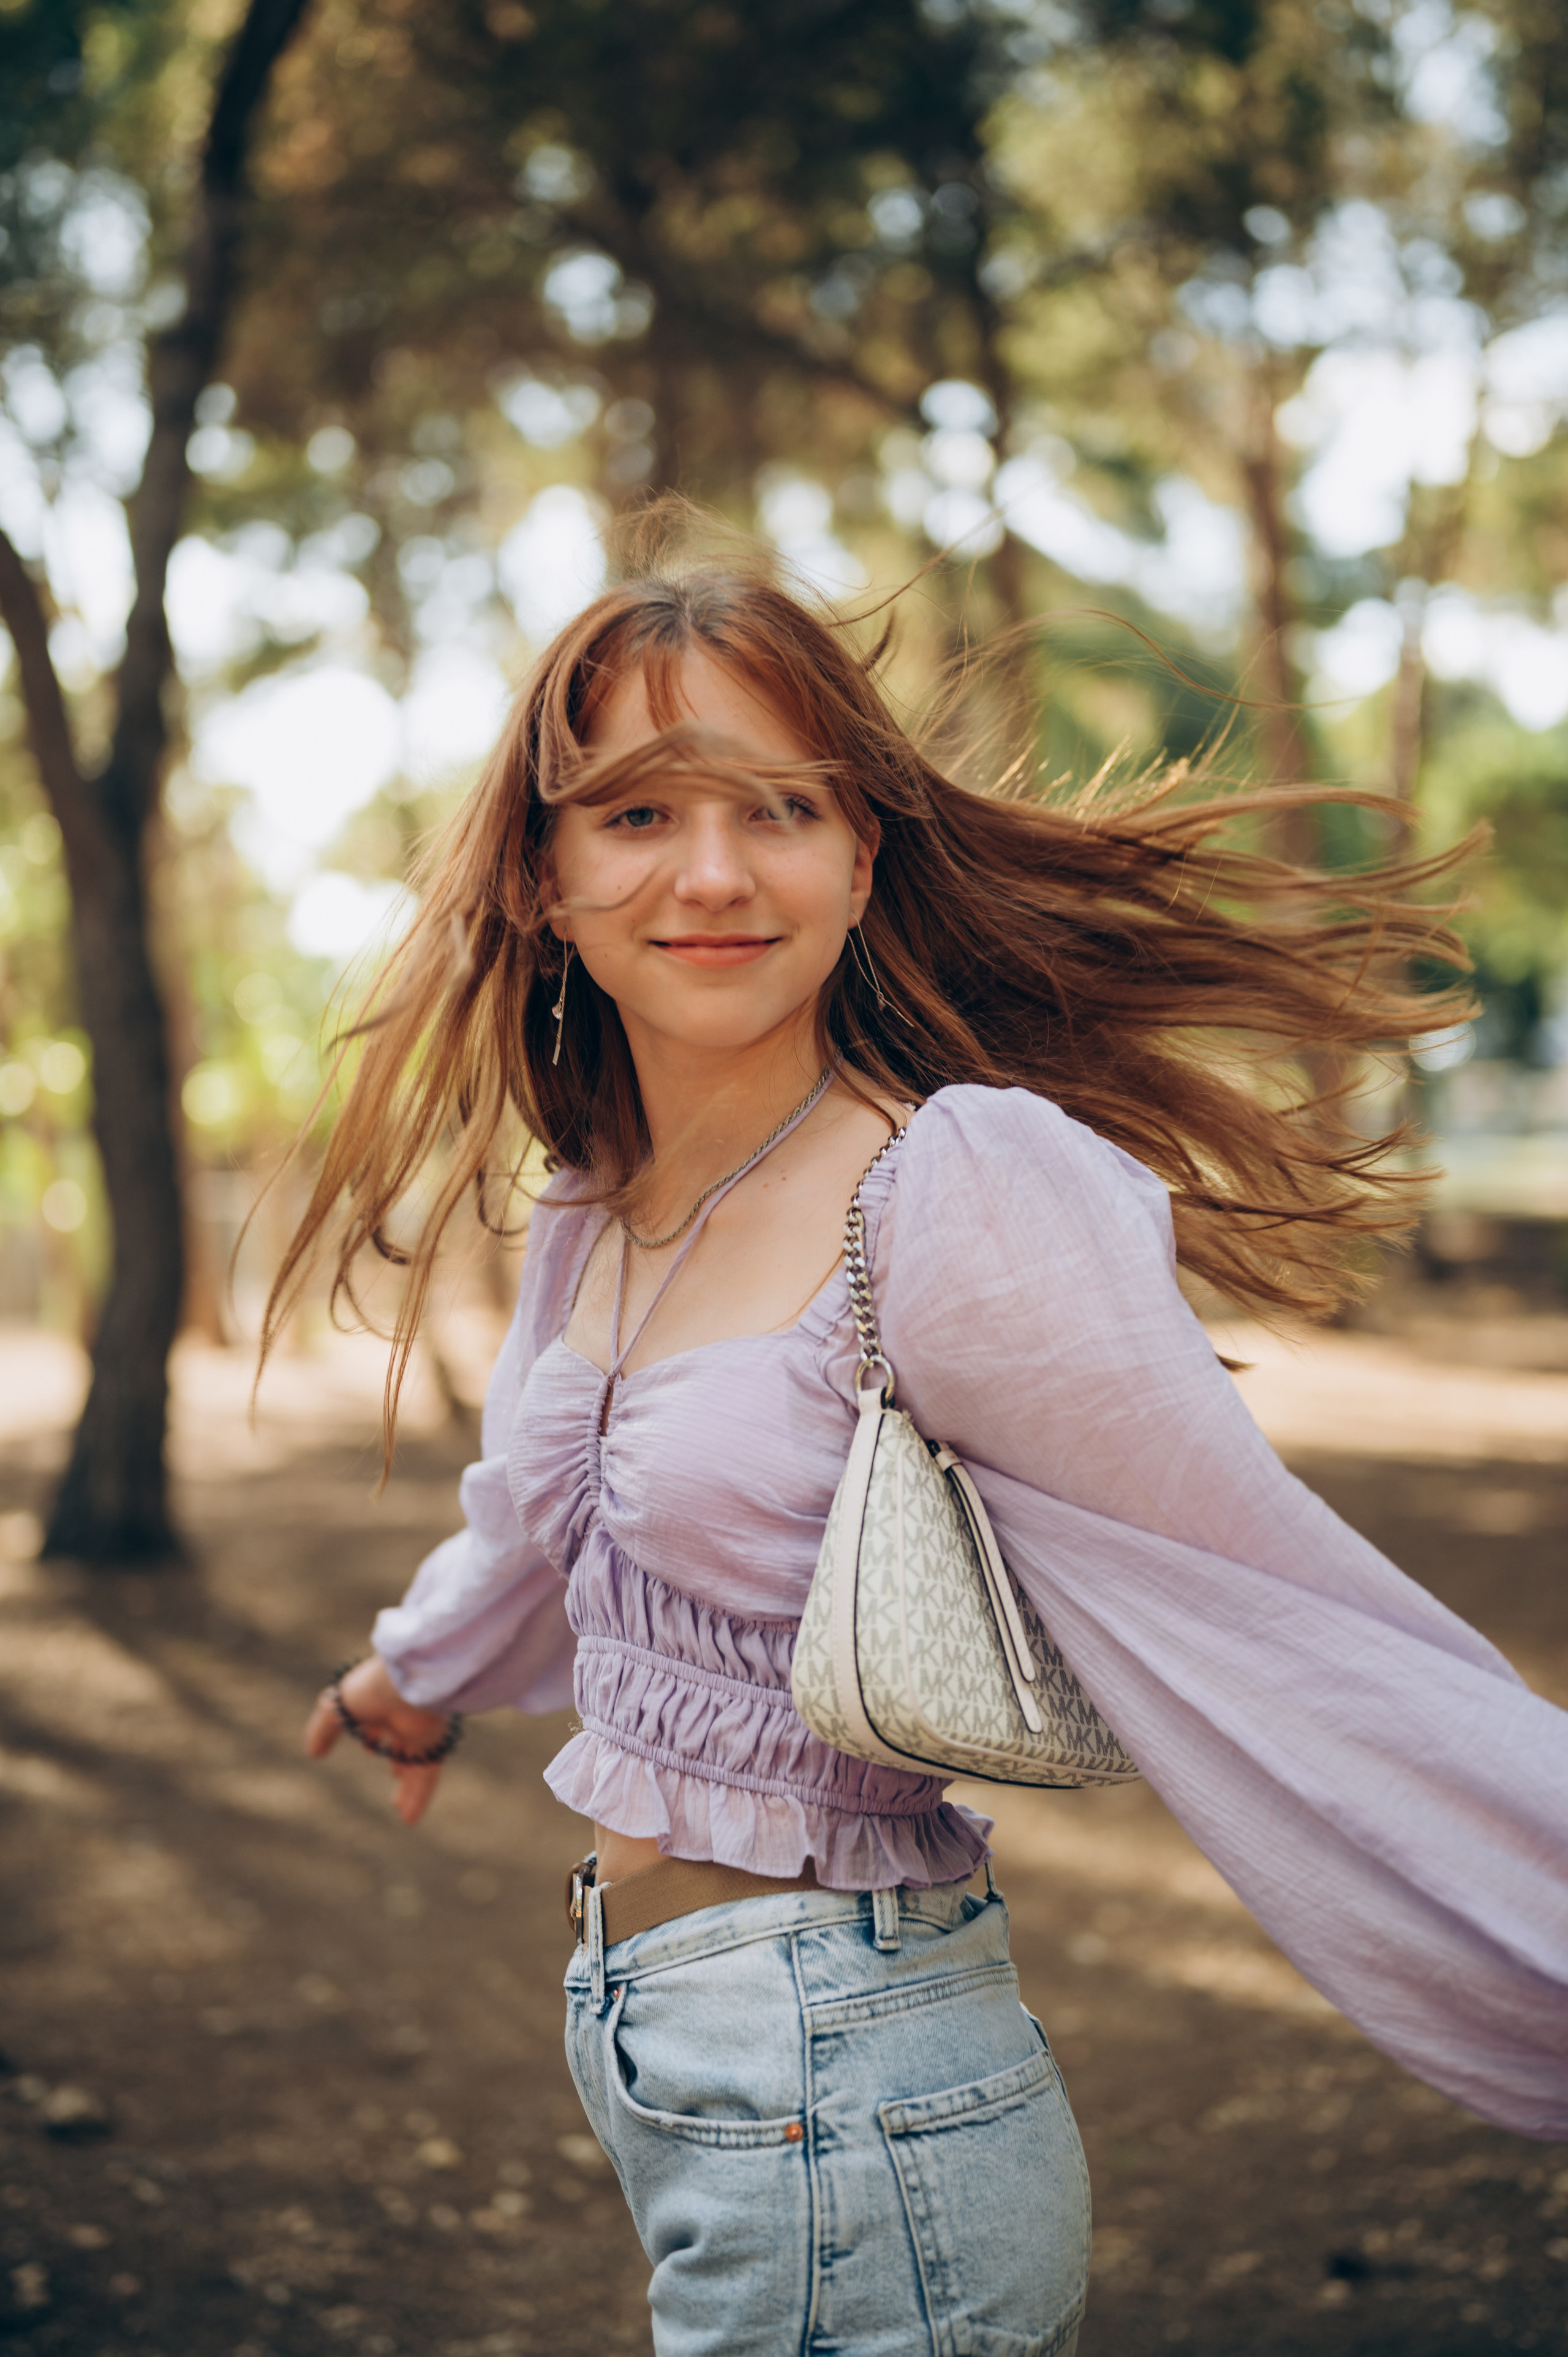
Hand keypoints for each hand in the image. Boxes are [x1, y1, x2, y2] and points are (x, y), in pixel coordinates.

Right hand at [304, 1653, 451, 1825]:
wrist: (405, 1683)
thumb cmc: (370, 1689)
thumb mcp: (337, 1708)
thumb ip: (323, 1728)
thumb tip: (313, 1752)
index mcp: (380, 1703)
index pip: (378, 1723)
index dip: (372, 1735)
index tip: (369, 1746)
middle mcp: (402, 1717)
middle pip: (400, 1744)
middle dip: (398, 1758)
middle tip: (394, 1774)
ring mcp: (419, 1731)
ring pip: (414, 1766)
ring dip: (407, 1788)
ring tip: (399, 1809)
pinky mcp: (432, 1744)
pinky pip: (426, 1776)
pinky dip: (418, 1798)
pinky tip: (408, 1820)